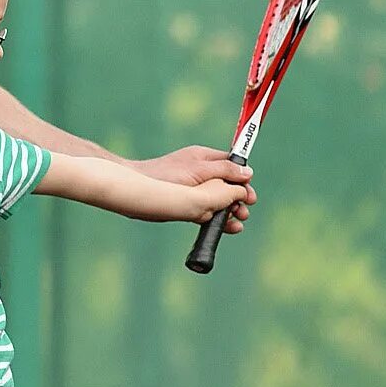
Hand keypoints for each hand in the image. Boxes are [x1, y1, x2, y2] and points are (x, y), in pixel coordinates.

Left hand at [134, 145, 255, 232]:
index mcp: (205, 158)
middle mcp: (202, 172)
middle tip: (243, 212)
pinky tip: (227, 228)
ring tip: (237, 222)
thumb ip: (224, 171)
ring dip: (230, 211)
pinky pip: (208, 210)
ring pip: (219, 200)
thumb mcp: (199, 170)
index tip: (249, 196)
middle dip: (239, 199)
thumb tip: (248, 173)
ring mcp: (194, 188)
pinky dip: (218, 219)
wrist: (137, 188)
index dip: (243, 181)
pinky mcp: (187, 202)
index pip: (232, 167)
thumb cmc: (166, 175)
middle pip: (228, 186)